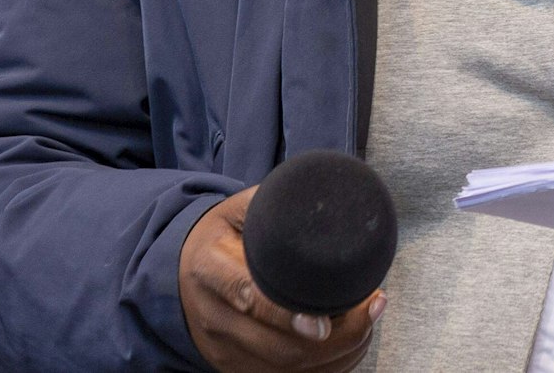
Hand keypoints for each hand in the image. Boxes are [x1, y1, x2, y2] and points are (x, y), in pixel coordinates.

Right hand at [178, 186, 384, 371]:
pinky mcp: (235, 369)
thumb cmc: (221, 236)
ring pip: (287, 370)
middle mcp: (214, 318)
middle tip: (372, 305)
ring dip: (339, 353)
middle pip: (276, 348)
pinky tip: (351, 342)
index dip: (287, 314)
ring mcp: (224, 351)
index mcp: (211, 268)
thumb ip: (274, 204)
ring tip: (369, 319)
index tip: (324, 321)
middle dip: (336, 338)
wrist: (182, 273)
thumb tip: (322, 197)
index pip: (248, 298)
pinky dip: (327, 366)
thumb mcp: (238, 209)